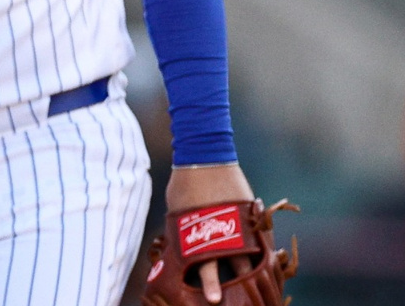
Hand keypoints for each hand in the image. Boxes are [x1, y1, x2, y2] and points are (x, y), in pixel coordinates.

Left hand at [165, 163, 255, 304]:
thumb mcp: (179, 214)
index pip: (206, 266)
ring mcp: (242, 221)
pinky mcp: (253, 212)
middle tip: (239, 296)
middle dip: (241, 284)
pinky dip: (264, 249)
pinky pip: (262, 237)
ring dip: (258, 269)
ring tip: (265, 286)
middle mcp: (225, 230)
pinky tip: (268, 261)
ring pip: (254, 253)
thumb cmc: (184, 185)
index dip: (211, 284)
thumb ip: (186, 235)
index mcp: (202, 232)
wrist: (205, 155)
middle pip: (237, 265)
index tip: (214, 299)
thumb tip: (187, 253)